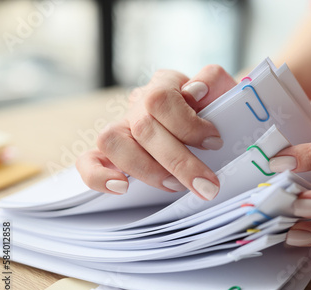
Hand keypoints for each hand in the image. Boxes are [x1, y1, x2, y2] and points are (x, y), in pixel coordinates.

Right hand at [76, 65, 235, 199]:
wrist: (212, 125)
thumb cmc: (215, 111)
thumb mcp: (223, 91)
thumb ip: (213, 80)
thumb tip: (195, 90)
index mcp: (163, 86)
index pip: (162, 100)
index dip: (188, 125)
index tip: (214, 142)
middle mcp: (137, 105)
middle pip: (143, 128)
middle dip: (179, 162)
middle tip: (207, 186)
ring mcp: (121, 129)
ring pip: (112, 141)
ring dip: (146, 169)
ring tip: (175, 186)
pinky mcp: (109, 155)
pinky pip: (88, 161)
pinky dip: (99, 176)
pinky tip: (121, 188)